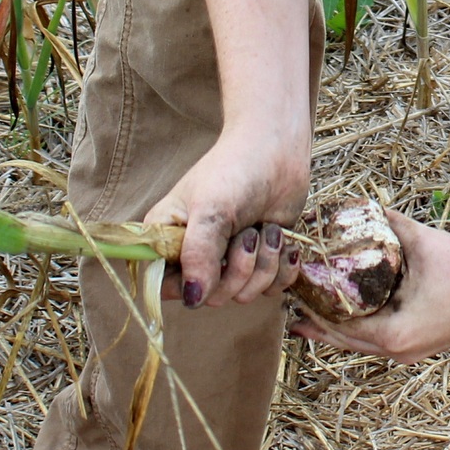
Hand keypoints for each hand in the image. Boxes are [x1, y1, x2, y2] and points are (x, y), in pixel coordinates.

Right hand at [147, 127, 305, 308]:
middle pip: (212, 297)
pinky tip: (281, 238)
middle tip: (247, 232)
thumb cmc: (235, 170)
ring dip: (263, 263)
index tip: (213, 263)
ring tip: (264, 229)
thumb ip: (198, 255)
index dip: (191, 286)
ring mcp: (230, 260)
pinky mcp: (260, 261)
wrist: (278, 149)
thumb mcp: (211, 209)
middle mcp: (196, 255)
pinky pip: (272, 289)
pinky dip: (282, 266)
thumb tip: (192, 300)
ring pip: (245, 295)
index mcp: (168, 239)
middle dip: (238, 268)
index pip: (166, 288)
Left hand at [289, 211, 449, 362]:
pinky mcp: (423, 343)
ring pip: (362, 343)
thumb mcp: (423, 241)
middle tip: (293, 304)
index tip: (293, 294)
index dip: (312, 311)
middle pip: (345, 341)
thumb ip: (390, 223)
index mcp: (394, 335)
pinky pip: (380, 339)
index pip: (338, 328)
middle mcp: (400, 351)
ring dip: (339, 326)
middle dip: (318, 323)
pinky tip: (353, 308)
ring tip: (315, 308)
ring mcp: (412, 351)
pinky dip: (362, 325)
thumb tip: (362, 204)